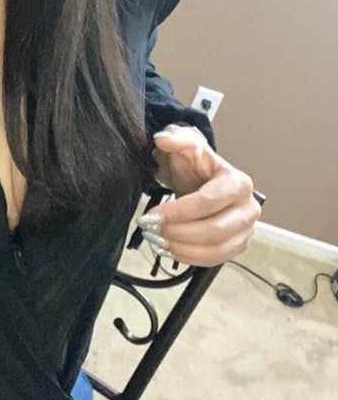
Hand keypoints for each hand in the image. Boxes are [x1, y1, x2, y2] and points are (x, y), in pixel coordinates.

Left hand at [138, 123, 261, 267]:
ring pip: (215, 250)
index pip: (208, 202)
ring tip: (156, 240)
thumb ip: (175, 139)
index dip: (178, 212)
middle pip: (214, 231)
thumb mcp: (185, 146)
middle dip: (178, 233)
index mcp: (238, 183)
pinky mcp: (237, 246)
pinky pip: (214, 260)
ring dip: (182, 248)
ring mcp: (246, 230)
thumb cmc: (195, 164)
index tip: (151, 215)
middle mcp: (248, 209)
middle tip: (150, 230)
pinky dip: (189, 258)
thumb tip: (162, 139)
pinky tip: (168, 249)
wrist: (201, 179)